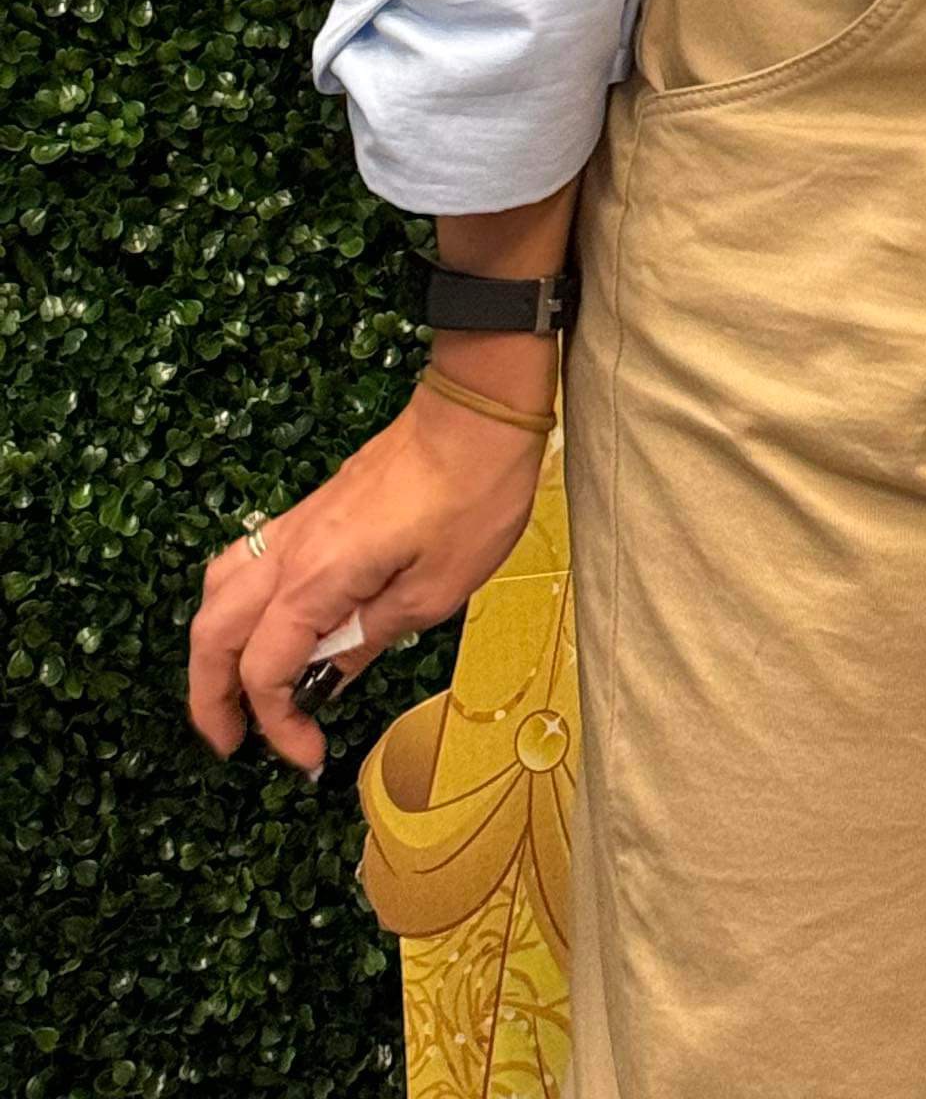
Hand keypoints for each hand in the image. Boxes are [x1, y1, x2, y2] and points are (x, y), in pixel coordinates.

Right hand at [186, 381, 551, 772]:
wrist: (479, 406)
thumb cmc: (473, 495)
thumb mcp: (438, 589)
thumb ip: (372, 637)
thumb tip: (327, 678)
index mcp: (317, 578)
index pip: (264, 669)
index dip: (277, 724)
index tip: (308, 755)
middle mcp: (291, 550)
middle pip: (212, 631)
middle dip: (209, 698)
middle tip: (232, 744)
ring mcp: (297, 524)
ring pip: (217, 590)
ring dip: (213, 648)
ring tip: (236, 692)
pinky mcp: (313, 508)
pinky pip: (247, 562)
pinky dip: (237, 606)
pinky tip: (267, 626)